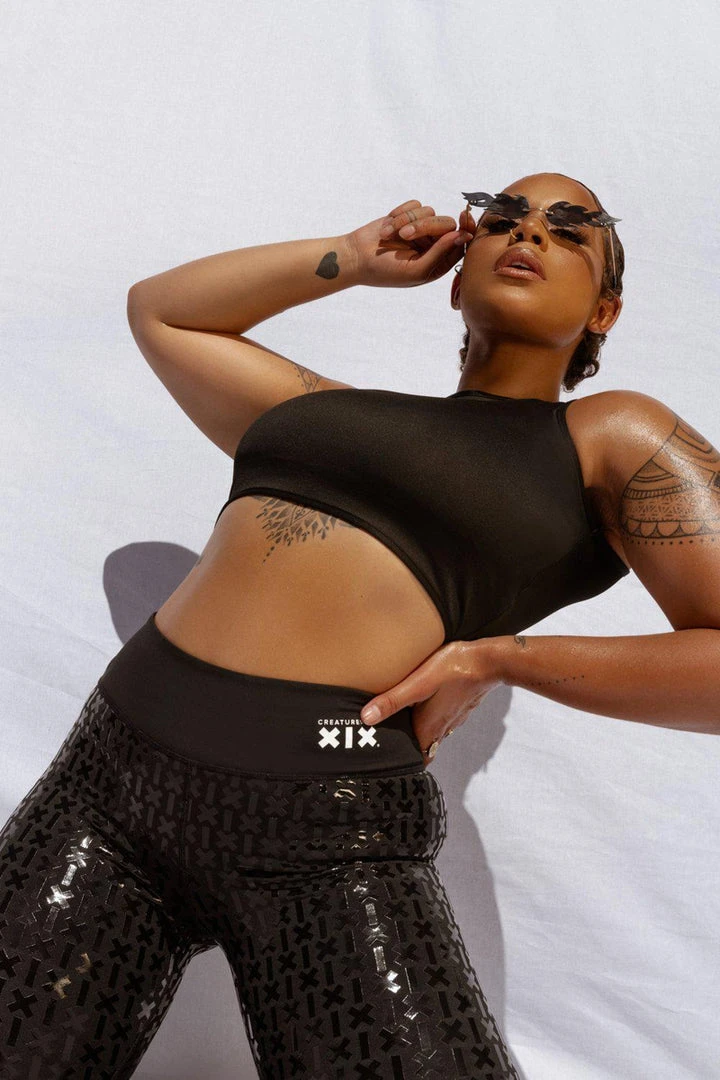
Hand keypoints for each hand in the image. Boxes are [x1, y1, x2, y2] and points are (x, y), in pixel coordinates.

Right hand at [345, 200, 475, 288]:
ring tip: (389, 235)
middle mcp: (432, 245)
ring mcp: (420, 229)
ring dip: (407, 221)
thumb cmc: (386, 271)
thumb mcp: (416, 269)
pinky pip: (414, 205)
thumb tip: (462, 235)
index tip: (464, 217)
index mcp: (439, 262)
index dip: (465, 230)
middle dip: (425, 226)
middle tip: (405, 235)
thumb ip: (440, 254)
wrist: (356, 258)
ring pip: (429, 212)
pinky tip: (386, 229)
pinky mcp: (407, 216)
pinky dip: (399, 214)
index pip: (461, 243)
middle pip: (446, 224)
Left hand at [359, 639, 504, 765]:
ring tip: (399, 725)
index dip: (402, 764)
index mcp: (429, 728)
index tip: (385, 763)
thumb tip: (366, 718)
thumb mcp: (418, 684)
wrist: (488, 661)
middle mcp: (442, 729)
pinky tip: (421, 706)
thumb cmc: (453, 670)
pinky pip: (440, 720)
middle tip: (386, 743)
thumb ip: (393, 701)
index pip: (416, 760)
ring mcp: (453, 718)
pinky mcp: (458, 706)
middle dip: (406, 748)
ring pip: (432, 734)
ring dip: (417, 733)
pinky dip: (428, 719)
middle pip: (422, 748)